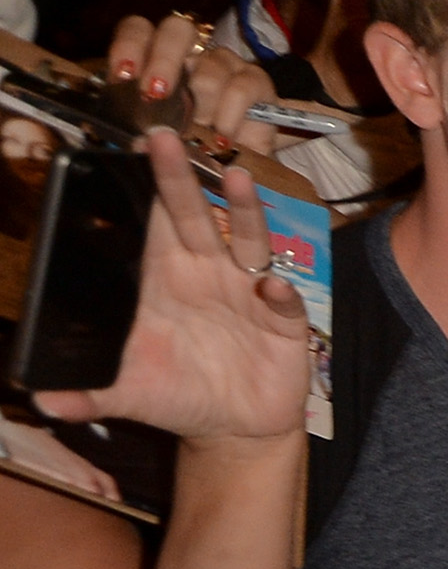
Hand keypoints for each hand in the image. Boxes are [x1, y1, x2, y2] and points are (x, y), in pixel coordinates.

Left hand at [31, 129, 310, 440]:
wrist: (234, 430)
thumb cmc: (179, 395)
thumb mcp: (128, 394)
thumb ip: (88, 393)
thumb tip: (41, 400)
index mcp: (168, 279)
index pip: (154, 222)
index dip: (149, 186)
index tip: (137, 148)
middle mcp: (210, 275)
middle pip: (196, 216)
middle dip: (182, 178)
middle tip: (165, 138)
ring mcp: (251, 295)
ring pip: (249, 242)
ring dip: (245, 211)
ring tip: (238, 179)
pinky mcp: (286, 325)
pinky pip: (284, 302)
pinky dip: (280, 294)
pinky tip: (271, 288)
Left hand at [105, 14, 282, 156]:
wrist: (240, 172)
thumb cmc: (191, 151)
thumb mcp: (159, 144)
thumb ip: (144, 136)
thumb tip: (143, 138)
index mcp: (156, 62)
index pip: (138, 30)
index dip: (129, 45)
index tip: (124, 75)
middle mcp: (191, 55)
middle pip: (177, 29)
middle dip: (164, 60)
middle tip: (156, 94)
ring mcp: (226, 65)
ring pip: (211, 66)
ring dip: (202, 106)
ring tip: (199, 135)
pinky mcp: (256, 82)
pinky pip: (241, 88)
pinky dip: (229, 116)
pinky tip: (222, 139)